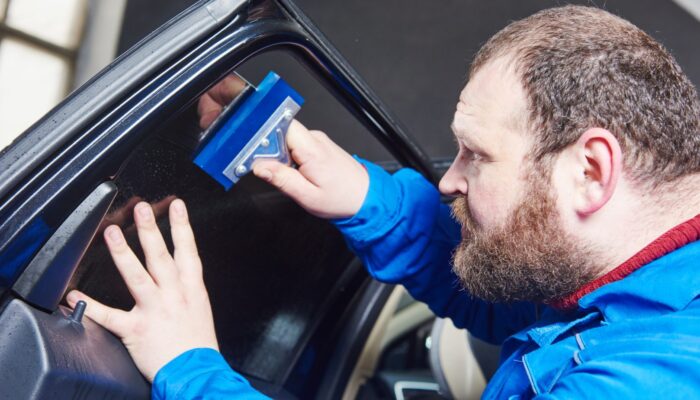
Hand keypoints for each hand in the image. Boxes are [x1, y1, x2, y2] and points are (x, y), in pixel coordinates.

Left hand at [66, 199, 217, 381]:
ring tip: (112, 233)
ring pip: (137, 277)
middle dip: (151, 230)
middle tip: (141, 208)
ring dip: (123, 253)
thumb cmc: (198, 344)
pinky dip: (90, 306)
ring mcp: (156, 310)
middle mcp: (174, 295)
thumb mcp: (200, 309)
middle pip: (161, 257)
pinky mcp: (137, 330)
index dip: (182, 226)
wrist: (196, 373)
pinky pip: (110, 316)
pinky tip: (75, 295)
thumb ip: (187, 288)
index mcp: (191, 289)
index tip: (176, 205)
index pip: (188, 251)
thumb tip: (179, 271)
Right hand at [197, 74, 368, 219]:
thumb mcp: (307, 196)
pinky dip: (285, 155)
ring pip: (285, 138)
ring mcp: (317, 141)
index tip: (251, 149)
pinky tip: (287, 170)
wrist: (367, 198)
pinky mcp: (317, 146)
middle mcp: (315, 139)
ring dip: (276, 153)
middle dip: (265, 147)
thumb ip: (281, 179)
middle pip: (279, 131)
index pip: (280, 126)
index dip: (262, 135)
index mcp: (312, 149)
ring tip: (276, 171)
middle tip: (261, 166)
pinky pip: (293, 144)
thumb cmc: (342, 199)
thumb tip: (259, 167)